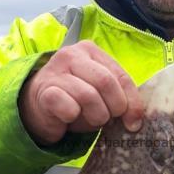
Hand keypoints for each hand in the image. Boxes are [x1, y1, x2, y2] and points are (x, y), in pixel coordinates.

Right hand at [20, 41, 142, 144]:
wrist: (37, 107)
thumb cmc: (74, 99)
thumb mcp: (100, 94)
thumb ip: (120, 98)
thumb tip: (135, 121)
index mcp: (90, 51)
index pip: (120, 75)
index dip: (132, 101)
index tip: (134, 123)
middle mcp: (72, 55)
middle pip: (106, 82)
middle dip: (113, 108)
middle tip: (108, 120)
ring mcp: (56, 71)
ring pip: (89, 96)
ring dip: (95, 116)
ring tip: (89, 119)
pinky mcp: (45, 91)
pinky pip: (69, 108)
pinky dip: (74, 118)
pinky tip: (69, 117)